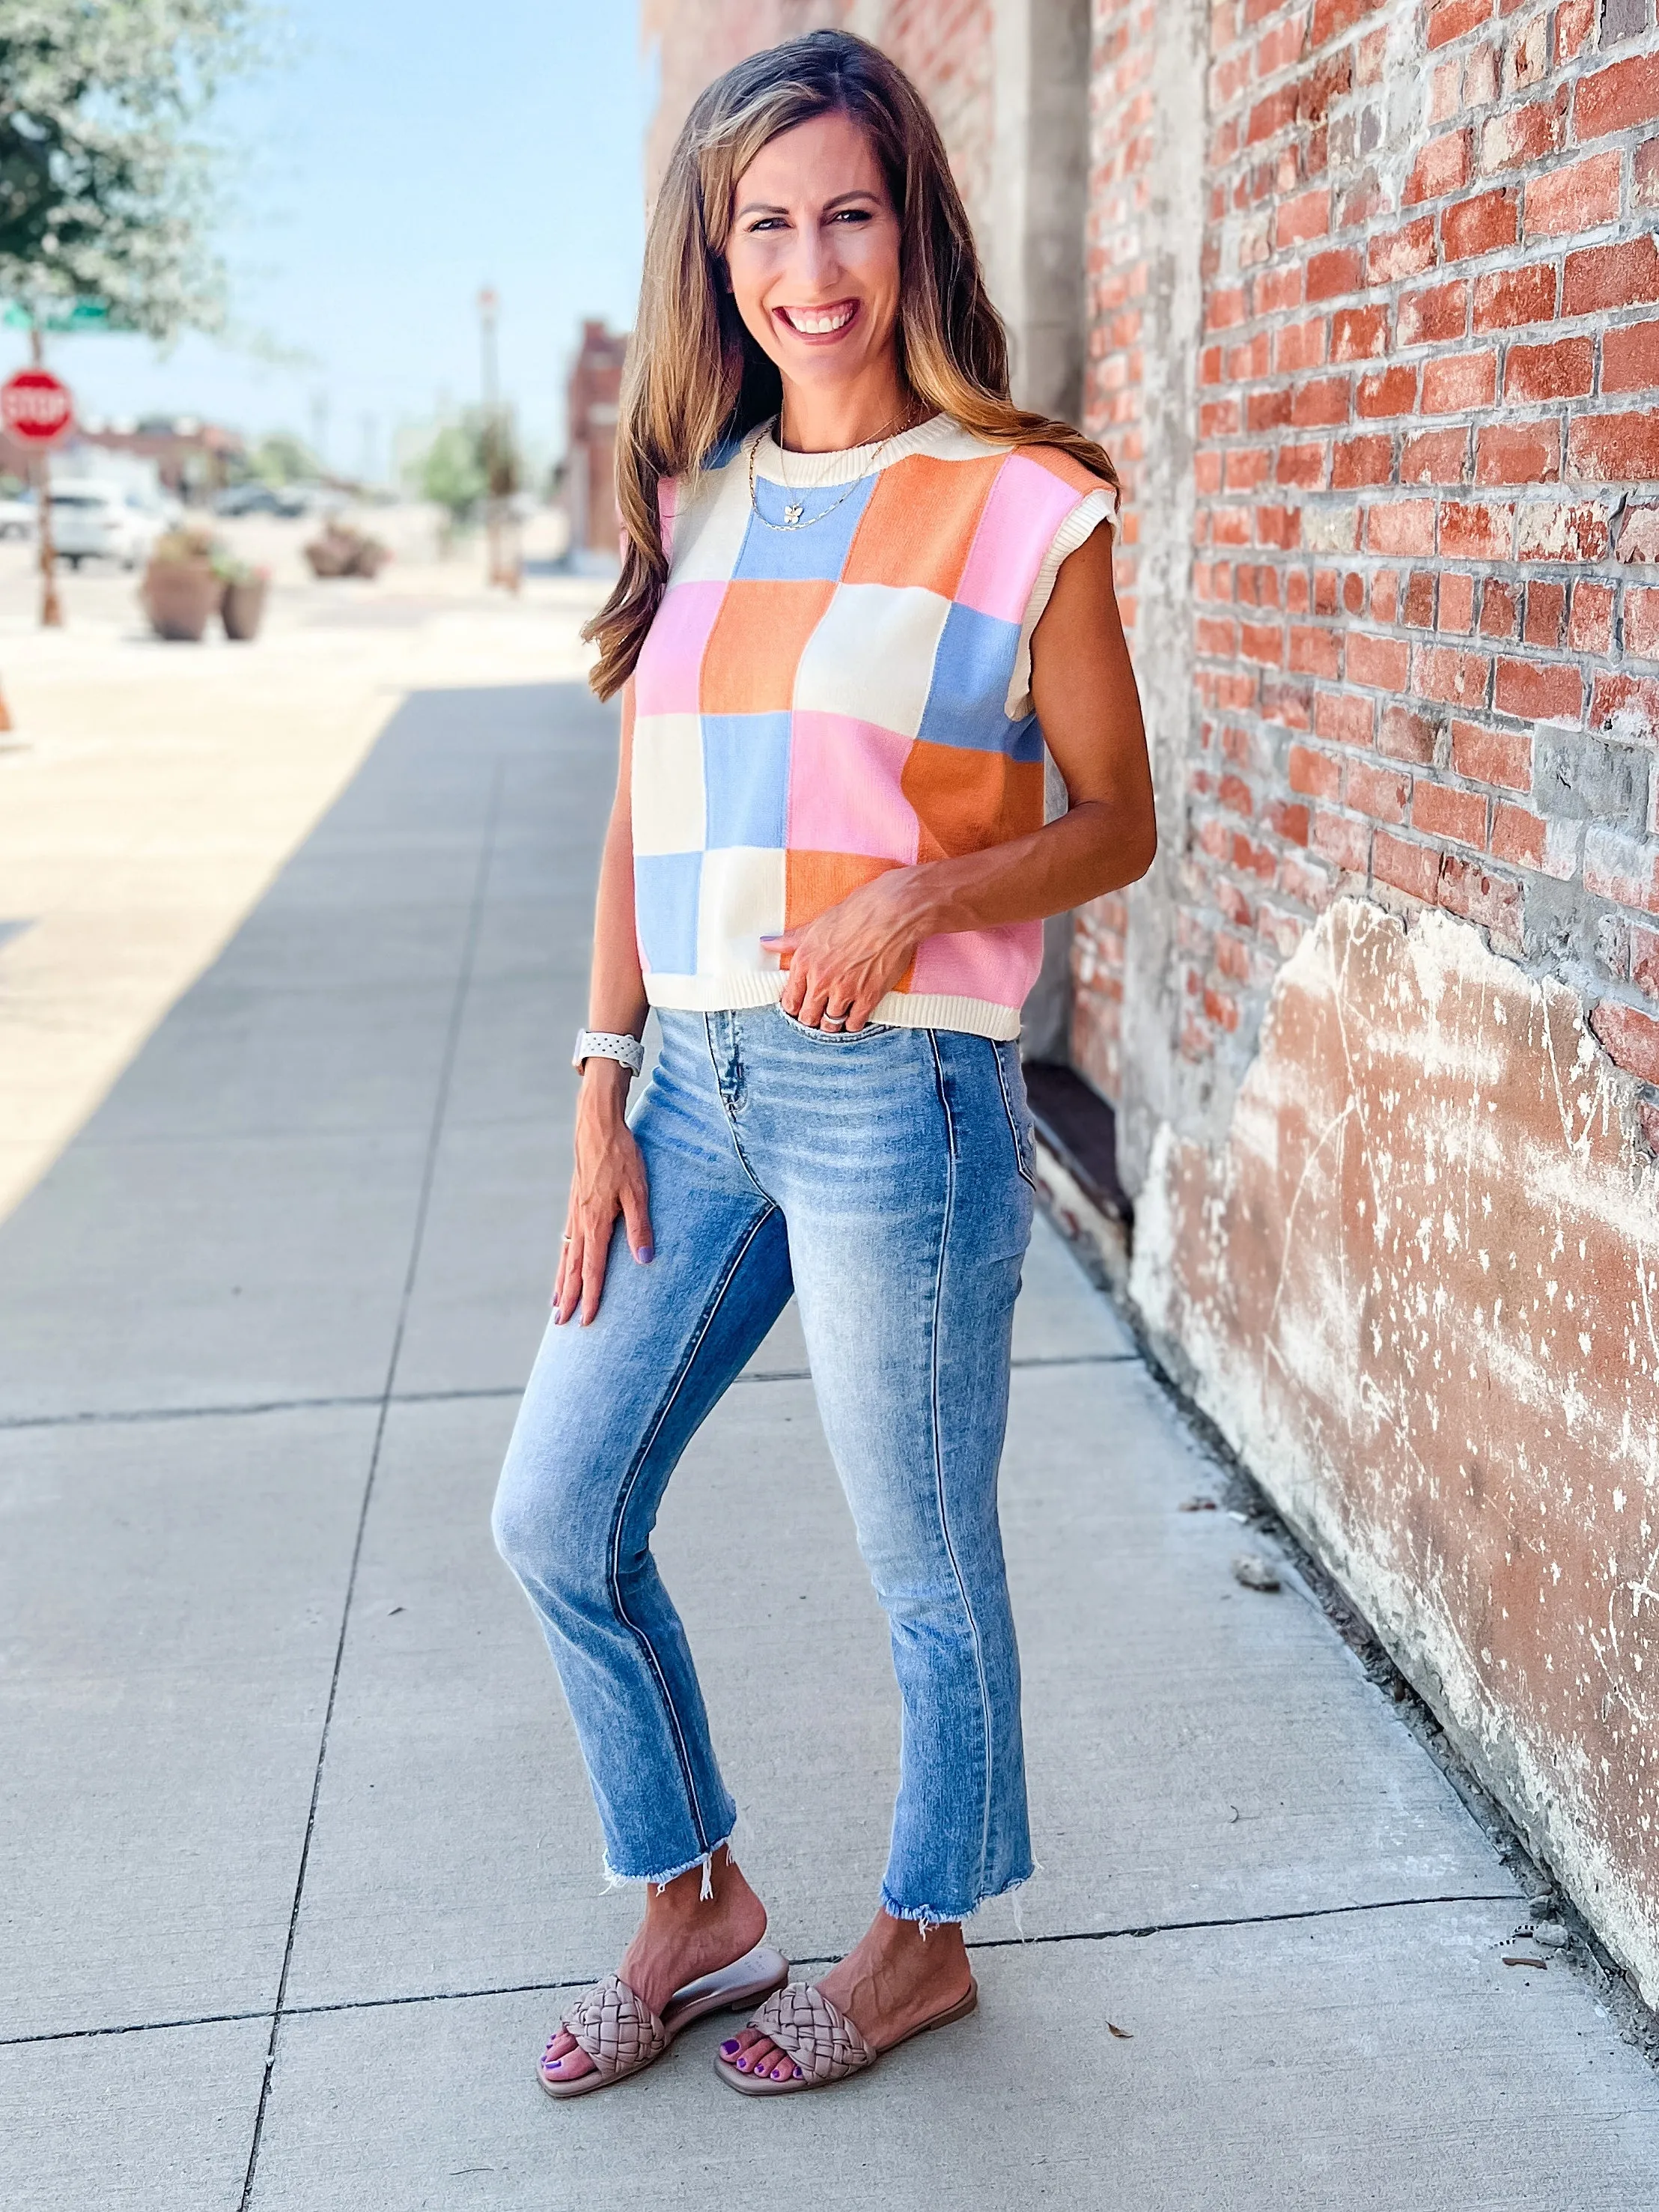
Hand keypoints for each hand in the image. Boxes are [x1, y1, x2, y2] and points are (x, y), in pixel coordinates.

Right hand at [554, 1059, 653, 1325]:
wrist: (596, 1125)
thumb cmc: (621, 1156)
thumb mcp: (638, 1190)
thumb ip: (641, 1226)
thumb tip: (644, 1260)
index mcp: (596, 1221)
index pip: (592, 1268)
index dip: (591, 1296)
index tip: (587, 1320)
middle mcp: (580, 1221)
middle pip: (572, 1268)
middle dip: (568, 1298)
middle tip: (561, 1325)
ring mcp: (574, 1212)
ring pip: (566, 1255)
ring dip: (561, 1282)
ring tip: (556, 1305)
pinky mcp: (575, 1203)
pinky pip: (567, 1240)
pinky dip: (563, 1260)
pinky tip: (564, 1265)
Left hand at [761, 869, 928, 1030]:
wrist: (891, 913)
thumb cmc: (855, 913)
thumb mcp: (817, 924)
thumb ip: (791, 940)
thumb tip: (766, 943)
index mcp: (804, 962)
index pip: (790, 999)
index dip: (794, 1007)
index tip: (799, 1007)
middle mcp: (821, 980)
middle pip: (808, 1016)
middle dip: (811, 1018)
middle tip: (817, 1015)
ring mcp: (845, 991)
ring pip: (830, 1023)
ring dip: (831, 1023)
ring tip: (834, 1018)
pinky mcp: (868, 997)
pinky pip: (854, 1024)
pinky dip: (852, 1024)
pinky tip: (853, 1017)